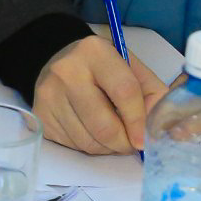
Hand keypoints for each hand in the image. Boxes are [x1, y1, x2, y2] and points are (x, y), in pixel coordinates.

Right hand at [34, 30, 167, 154]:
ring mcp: (49, 94)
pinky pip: (72, 145)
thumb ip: (152, 93)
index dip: (138, 121)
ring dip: (107, 147)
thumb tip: (160, 129)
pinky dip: (89, 146)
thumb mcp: (130, 67)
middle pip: (104, 124)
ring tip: (113, 136)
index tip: (145, 139)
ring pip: (88, 141)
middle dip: (123, 142)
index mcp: (95, 52)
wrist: (57, 59)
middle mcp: (67, 71)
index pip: (124, 92)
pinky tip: (92, 132)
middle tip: (131, 144)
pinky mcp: (40, 115)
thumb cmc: (101, 66)